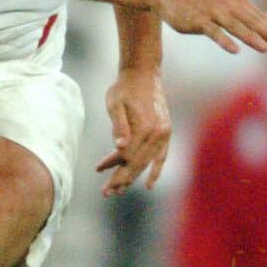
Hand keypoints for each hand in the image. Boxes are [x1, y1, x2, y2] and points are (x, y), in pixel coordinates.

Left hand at [97, 67, 170, 196]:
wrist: (144, 73)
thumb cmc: (124, 88)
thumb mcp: (115, 104)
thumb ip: (119, 126)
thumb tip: (120, 148)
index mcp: (145, 128)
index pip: (128, 157)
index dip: (114, 168)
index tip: (101, 175)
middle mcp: (158, 134)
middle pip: (137, 163)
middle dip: (121, 179)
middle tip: (106, 193)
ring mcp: (164, 134)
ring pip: (147, 162)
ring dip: (133, 177)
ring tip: (117, 189)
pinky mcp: (165, 132)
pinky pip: (161, 157)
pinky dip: (155, 170)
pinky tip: (149, 184)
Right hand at [156, 0, 266, 54]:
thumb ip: (246, 9)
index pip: (256, 16)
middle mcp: (225, 2)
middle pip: (251, 20)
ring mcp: (211, 10)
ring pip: (235, 25)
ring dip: (251, 37)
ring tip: (266, 49)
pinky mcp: (197, 19)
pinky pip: (213, 31)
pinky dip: (224, 40)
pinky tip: (234, 50)